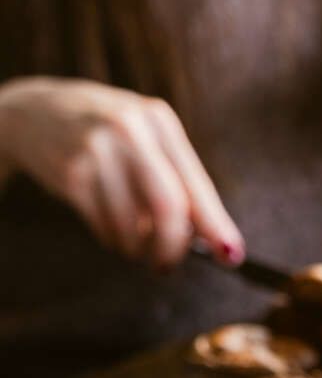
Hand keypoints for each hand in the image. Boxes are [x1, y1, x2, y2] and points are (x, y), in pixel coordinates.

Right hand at [0, 76, 242, 269]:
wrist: (34, 112)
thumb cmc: (105, 136)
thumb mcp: (145, 139)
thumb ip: (178, 180)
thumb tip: (217, 240)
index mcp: (158, 121)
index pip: (196, 185)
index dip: (215, 227)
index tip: (231, 256)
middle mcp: (130, 129)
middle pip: (169, 208)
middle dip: (173, 248)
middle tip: (167, 265)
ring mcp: (98, 149)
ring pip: (135, 226)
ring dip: (136, 249)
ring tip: (132, 244)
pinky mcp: (72, 172)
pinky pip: (105, 228)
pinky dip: (113, 240)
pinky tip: (109, 229)